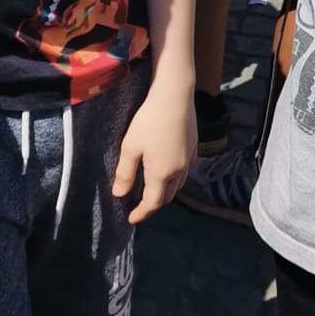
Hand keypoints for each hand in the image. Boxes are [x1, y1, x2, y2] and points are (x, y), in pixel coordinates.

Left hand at [113, 78, 195, 222]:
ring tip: (153, 190)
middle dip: (154, 205)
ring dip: (166, 192)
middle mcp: (178, 171)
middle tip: (140, 206)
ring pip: (179, 185)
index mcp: (161, 174)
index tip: (131, 219)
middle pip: (168, 197)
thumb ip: (125, 173)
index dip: (141, 213)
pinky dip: (175, 178)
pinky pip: (184, 171)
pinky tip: (167, 169)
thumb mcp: (130, 147)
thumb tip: (119, 195)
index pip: (152, 203)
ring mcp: (189, 159)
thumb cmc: (149, 121)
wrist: (175, 96)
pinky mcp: (194, 147)